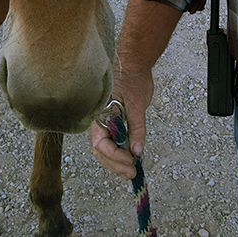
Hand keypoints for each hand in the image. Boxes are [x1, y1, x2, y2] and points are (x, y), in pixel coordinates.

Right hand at [90, 65, 153, 179]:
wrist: (135, 63)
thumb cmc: (133, 79)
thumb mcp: (136, 103)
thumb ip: (136, 127)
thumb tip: (137, 151)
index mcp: (99, 114)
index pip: (101, 143)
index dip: (114, 156)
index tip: (130, 161)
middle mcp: (99, 121)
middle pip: (101, 151)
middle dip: (116, 164)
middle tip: (132, 172)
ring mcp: (106, 123)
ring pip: (106, 150)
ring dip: (118, 163)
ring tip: (132, 171)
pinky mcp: (114, 123)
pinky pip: (113, 143)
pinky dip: (121, 154)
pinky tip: (130, 160)